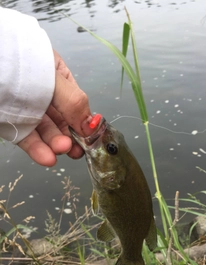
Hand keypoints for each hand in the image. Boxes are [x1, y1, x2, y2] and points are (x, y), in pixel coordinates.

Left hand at [18, 50, 91, 166]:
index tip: (89, 138)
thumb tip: (92, 127)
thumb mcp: (53, 81)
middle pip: (61, 120)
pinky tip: (46, 158)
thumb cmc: (17, 64)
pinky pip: (27, 138)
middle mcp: (43, 93)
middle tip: (75, 150)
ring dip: (54, 144)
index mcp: (56, 76)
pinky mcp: (10, 122)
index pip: (75, 103)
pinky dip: (37, 149)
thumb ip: (74, 103)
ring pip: (44, 131)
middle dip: (69, 136)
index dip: (83, 121)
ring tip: (61, 151)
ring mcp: (26, 109)